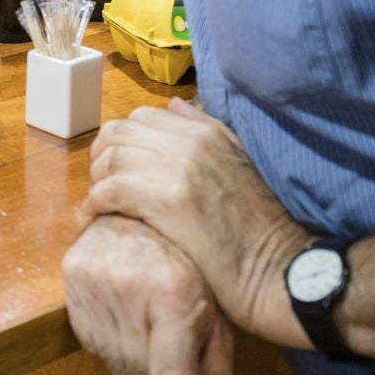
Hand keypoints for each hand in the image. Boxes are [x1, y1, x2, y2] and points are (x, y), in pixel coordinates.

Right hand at [63, 213, 238, 374]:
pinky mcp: (72, 278)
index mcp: (174, 294)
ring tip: (151, 324)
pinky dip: (112, 342)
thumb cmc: (188, 261)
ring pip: (116, 364)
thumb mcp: (214, 315)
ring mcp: (95, 281)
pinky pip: (92, 344)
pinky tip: (127, 315)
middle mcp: (130, 287)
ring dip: (137, 359)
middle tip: (174, 345)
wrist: (143, 207)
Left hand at [85, 98, 309, 345]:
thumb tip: (173, 105)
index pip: (142, 117)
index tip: (117, 166)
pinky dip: (96, 202)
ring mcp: (177, 169)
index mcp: (206, 132)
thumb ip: (204, 130)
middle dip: (102, 157)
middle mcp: (190, 143)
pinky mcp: (166, 200)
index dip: (122, 140)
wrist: (278, 269)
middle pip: (118, 133)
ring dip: (97, 180)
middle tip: (102, 185)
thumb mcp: (238, 162)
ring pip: (110, 158)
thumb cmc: (259, 227)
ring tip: (101, 203)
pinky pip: (109, 189)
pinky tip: (97, 216)